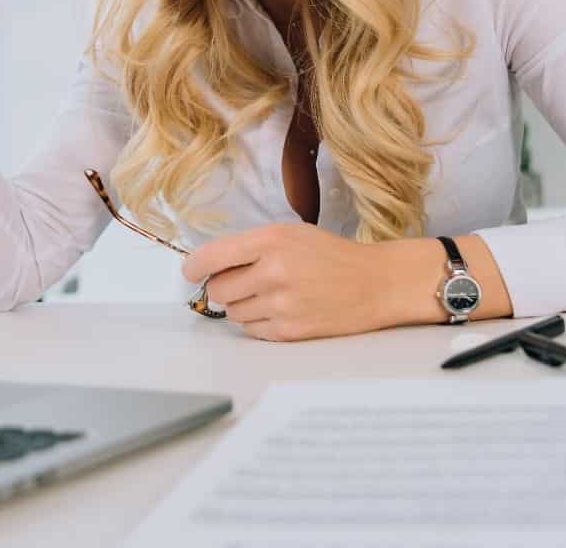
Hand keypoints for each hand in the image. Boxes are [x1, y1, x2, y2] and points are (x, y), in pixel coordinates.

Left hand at [181, 223, 436, 340]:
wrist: (375, 283)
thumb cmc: (331, 255)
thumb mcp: (290, 234)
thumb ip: (251, 247)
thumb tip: (210, 267)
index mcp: (271, 240)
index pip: (212, 257)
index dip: (194, 267)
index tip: (190, 272)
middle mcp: (273, 272)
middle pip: (218, 290)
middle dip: (224, 287)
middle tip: (243, 282)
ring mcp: (281, 304)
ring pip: (232, 313)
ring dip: (242, 306)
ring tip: (268, 295)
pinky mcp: (290, 331)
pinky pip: (252, 331)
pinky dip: (258, 323)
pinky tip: (279, 310)